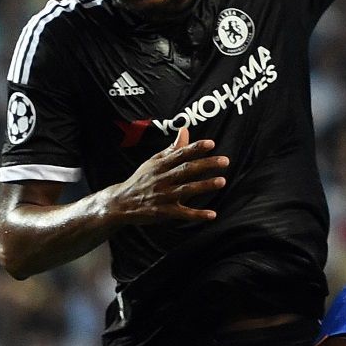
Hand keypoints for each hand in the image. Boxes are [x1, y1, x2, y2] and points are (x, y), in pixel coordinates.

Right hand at [104, 127, 229, 224]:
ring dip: (204, 186)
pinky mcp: (163, 212)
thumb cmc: (141, 180)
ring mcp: (163, 196)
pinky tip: (212, 214)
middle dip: (206, 165)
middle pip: (186, 170)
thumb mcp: (153, 162)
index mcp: (160, 165)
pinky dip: (197, 215)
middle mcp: (162, 179)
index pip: (180, 154)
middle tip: (225, 161)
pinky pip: (182, 213)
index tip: (211, 144)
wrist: (120, 203)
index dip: (195, 148)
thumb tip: (185, 130)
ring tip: (222, 181)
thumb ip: (172, 148)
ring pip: (186, 190)